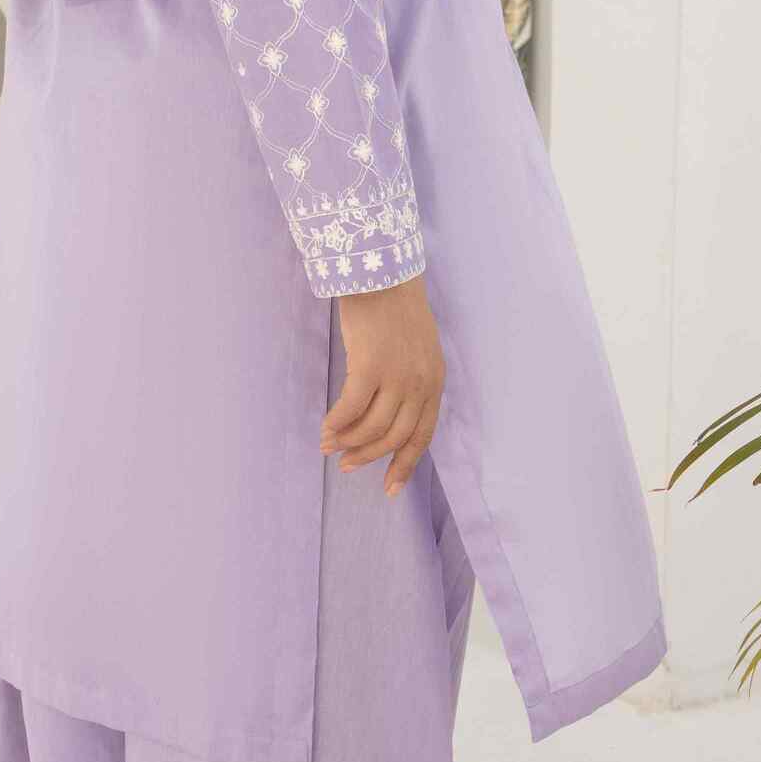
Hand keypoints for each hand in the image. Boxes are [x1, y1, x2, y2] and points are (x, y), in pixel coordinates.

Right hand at [322, 273, 443, 496]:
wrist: (382, 273)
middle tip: (345, 465)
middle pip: (394, 437)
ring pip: (371, 428)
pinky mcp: (370, 366)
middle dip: (368, 457)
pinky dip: (336, 423)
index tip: (388, 488)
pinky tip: (325, 428)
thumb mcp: (417, 349)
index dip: (404, 465)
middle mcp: (421, 383)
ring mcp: (397, 376)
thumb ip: (411, 382)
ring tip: (328, 444)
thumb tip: (387, 418)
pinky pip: (350, 409)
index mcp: (435, 382)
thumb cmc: (395, 309)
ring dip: (347, 442)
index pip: (422, 436)